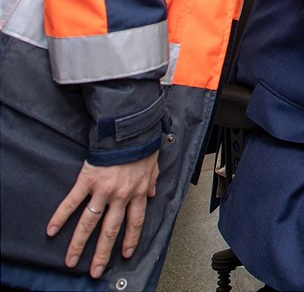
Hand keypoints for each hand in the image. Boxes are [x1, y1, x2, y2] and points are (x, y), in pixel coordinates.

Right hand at [46, 152, 159, 278]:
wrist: (129, 130)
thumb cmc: (142, 145)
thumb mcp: (153, 165)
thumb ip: (152, 182)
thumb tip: (152, 194)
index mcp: (138, 193)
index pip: (135, 223)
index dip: (129, 240)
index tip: (124, 254)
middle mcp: (121, 196)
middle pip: (110, 230)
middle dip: (102, 253)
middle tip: (95, 270)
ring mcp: (103, 190)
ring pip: (90, 223)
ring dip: (80, 244)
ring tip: (71, 260)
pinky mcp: (88, 181)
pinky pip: (72, 202)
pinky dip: (61, 216)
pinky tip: (52, 230)